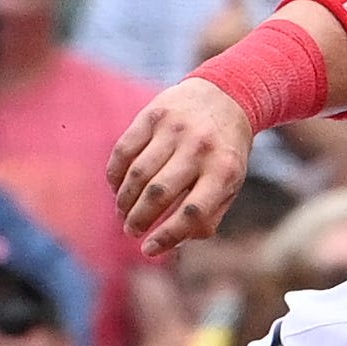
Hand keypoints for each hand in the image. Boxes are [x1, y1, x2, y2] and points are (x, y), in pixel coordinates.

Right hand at [110, 77, 255, 254]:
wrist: (226, 95)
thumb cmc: (225, 151)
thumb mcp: (231, 183)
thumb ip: (208, 215)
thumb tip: (172, 244)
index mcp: (224, 171)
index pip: (192, 213)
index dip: (167, 236)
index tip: (148, 249)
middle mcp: (200, 149)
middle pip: (158, 194)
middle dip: (138, 219)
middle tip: (131, 230)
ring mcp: (175, 130)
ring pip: (137, 174)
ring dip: (124, 200)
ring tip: (123, 213)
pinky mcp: (153, 115)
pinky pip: (124, 150)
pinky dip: (115, 174)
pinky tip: (116, 187)